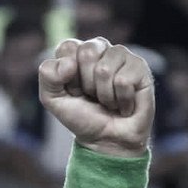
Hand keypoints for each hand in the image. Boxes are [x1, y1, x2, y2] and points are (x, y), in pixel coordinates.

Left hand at [39, 38, 154, 158]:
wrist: (106, 140)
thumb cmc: (82, 117)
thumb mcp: (52, 99)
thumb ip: (47, 75)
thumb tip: (69, 63)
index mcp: (79, 52)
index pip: (68, 47)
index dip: (67, 75)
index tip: (74, 90)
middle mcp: (102, 49)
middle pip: (87, 52)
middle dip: (86, 84)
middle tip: (93, 96)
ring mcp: (123, 56)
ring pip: (105, 69)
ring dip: (104, 94)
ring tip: (109, 101)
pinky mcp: (140, 68)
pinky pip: (123, 80)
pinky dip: (121, 100)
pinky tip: (124, 104)